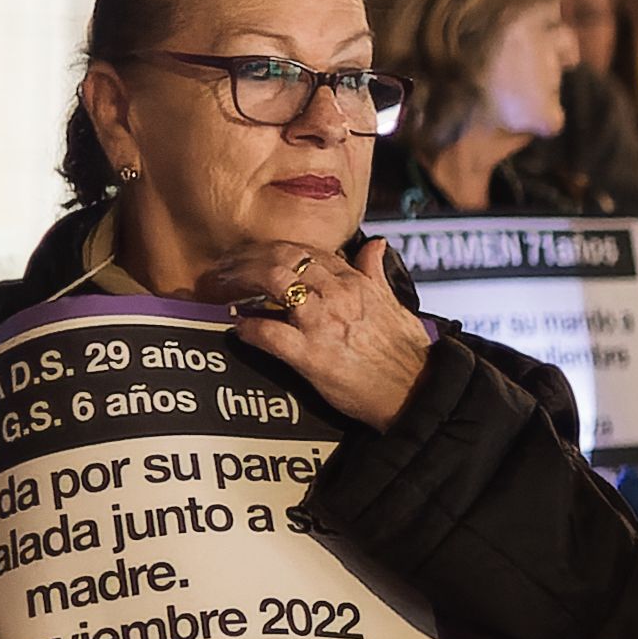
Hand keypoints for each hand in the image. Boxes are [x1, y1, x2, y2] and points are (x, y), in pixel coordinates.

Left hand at [210, 234, 435, 424]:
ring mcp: (322, 323)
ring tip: (222, 287)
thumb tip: (376, 245)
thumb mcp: (395, 304)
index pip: (308, 250)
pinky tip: (237, 328)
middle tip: (227, 265)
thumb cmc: (407, 354)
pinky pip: (269, 333)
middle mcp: (337, 294)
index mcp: (356, 282)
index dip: (276, 249)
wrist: (415, 393)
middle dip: (249, 257)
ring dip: (240, 280)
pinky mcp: (310, 355)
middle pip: (282, 258)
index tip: (256, 253)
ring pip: (271, 282)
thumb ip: (376, 273)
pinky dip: (249, 328)